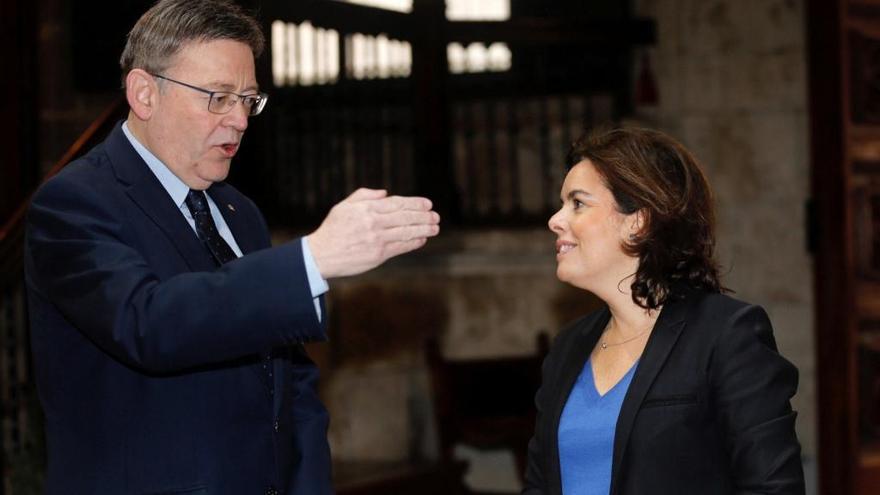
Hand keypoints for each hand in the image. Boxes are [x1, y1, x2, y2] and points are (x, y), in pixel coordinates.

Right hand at [306, 188, 440, 277]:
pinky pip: (401, 247)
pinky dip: (414, 242)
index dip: (415, 203)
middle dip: (424, 216)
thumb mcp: (344, 206)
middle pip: (405, 217)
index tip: (427, 204)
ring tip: (435, 227)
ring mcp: (377, 239)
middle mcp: (373, 222)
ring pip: (406, 232)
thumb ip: (364, 196)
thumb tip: (385, 193)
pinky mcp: (378, 255)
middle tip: (435, 216)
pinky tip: (422, 239)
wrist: (321, 255)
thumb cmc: (333, 230)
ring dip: (424, 229)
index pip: (397, 203)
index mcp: (366, 209)